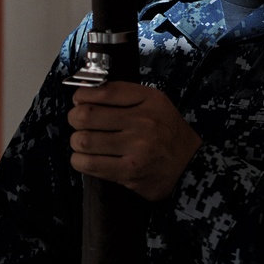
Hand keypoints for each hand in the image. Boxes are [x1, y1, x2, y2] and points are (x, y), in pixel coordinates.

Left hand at [68, 81, 202, 200]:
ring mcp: (136, 149)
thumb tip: (85, 95)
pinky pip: (89, 164)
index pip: (105, 91)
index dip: (83, 95)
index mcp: (150, 100)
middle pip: (87, 116)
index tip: (80, 100)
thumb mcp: (155, 103)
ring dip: (77, 141)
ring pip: (83, 141)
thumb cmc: (167, 132)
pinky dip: (79, 160)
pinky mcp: (128, 172)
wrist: (188, 165)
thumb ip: (125, 95)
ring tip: (84, 141)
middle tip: (78, 122)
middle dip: (74, 118)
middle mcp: (143, 122)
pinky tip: (86, 157)